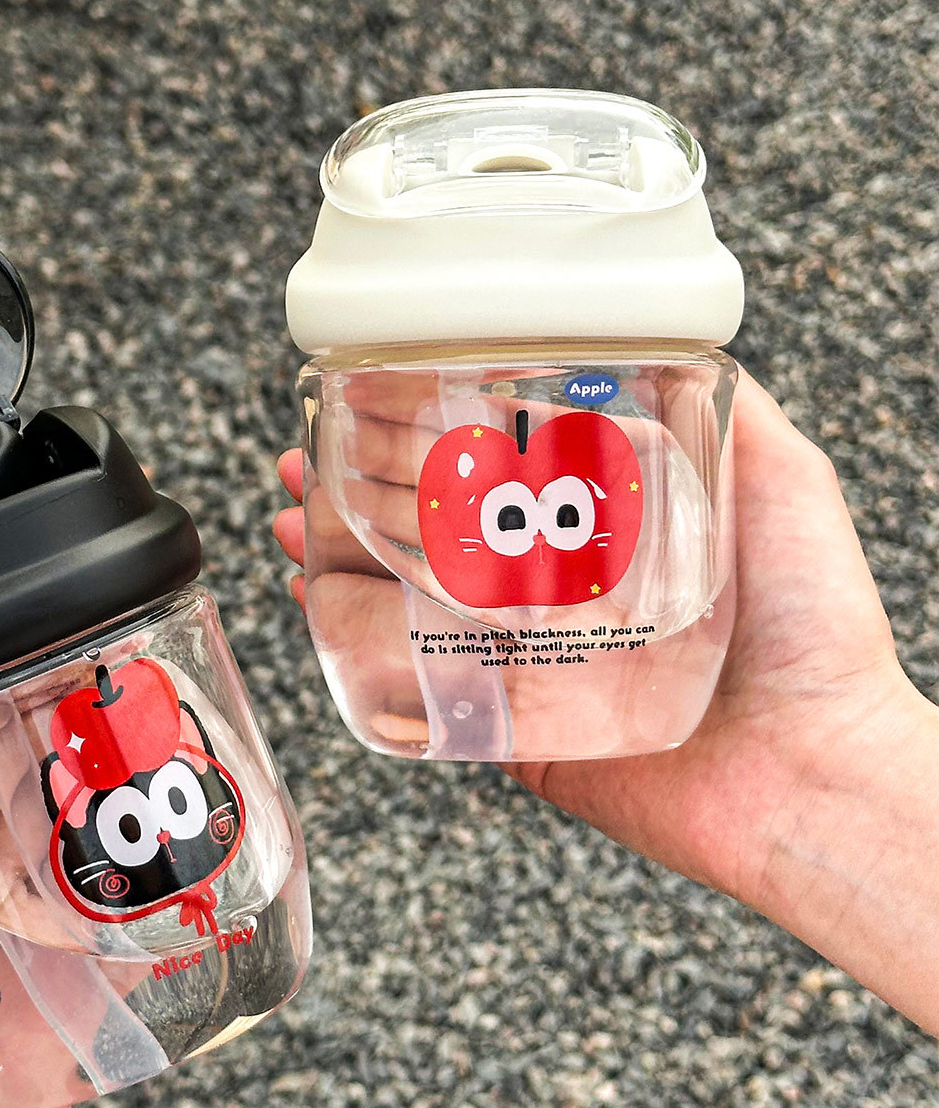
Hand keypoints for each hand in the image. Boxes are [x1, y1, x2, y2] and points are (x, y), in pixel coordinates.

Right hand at [276, 372, 938, 1031]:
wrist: (814, 769)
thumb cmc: (812, 628)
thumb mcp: (785, 484)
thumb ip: (737, 418)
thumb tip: (676, 338)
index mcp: (606, 539)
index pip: (499, 475)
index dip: (433, 436)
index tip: (380, 402)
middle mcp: (558, 599)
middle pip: (438, 536)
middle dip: (363, 495)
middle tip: (309, 461)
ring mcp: (531, 664)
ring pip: (413, 607)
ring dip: (342, 564)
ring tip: (293, 522)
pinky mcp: (514, 731)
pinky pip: (425, 692)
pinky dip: (361, 653)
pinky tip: (318, 608)